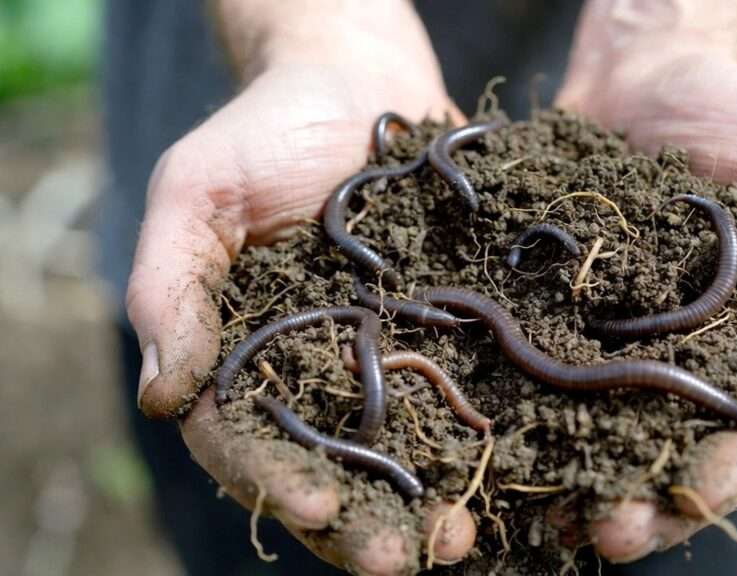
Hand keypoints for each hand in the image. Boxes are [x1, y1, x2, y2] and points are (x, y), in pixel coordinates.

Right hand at [125, 4, 476, 571]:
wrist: (359, 83)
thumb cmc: (264, 132)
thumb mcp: (198, 195)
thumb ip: (172, 290)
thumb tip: (161, 400)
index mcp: (252, 360)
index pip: (252, 441)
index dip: (278, 479)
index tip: (318, 503)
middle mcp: (324, 374)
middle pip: (338, 467)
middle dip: (365, 522)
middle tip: (403, 561)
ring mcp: (394, 357)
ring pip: (409, 451)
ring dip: (433, 503)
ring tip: (463, 541)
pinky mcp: (456, 332)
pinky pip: (473, 393)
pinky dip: (491, 439)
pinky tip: (521, 475)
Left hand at [553, 1, 736, 561]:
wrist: (641, 75)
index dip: (734, 471)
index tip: (691, 498)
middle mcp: (698, 357)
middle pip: (680, 448)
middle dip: (649, 498)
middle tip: (609, 534)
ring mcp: (627, 343)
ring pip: (611, 430)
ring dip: (585, 479)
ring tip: (554, 519)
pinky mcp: (565, 318)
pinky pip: (551, 377)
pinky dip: (532, 419)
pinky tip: (504, 453)